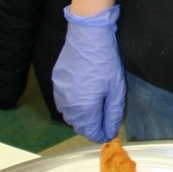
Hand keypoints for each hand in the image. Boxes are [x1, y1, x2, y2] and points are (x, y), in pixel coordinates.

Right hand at [52, 5, 125, 141]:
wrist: (87, 37)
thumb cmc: (105, 61)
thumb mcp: (116, 88)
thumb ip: (113, 113)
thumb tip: (110, 131)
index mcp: (84, 107)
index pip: (90, 131)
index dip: (101, 134)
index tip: (109, 132)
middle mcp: (67, 104)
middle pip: (78, 125)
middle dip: (91, 126)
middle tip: (104, 119)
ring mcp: (59, 93)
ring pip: (69, 114)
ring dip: (82, 116)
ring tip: (95, 107)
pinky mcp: (56, 82)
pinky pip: (63, 101)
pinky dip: (73, 104)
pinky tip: (83, 96)